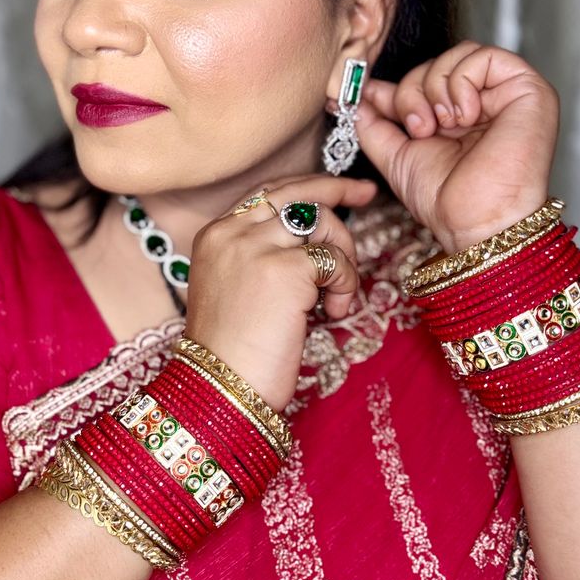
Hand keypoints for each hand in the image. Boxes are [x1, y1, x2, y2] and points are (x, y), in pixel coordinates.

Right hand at [184, 174, 378, 411]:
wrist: (221, 390)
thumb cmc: (232, 354)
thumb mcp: (235, 291)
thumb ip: (260, 258)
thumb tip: (311, 243)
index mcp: (214, 236)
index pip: (268, 194)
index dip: (306, 188)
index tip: (338, 190)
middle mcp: (231, 234)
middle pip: (296, 193)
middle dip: (336, 189)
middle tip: (365, 193)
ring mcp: (256, 249)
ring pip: (320, 221)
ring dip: (342, 256)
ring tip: (336, 296)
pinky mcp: (285, 272)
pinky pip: (334, 260)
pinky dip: (345, 284)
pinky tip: (332, 312)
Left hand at [337, 40, 559, 253]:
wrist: (477, 223)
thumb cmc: (447, 201)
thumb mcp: (397, 156)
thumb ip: (375, 125)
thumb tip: (358, 95)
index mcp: (458, 118)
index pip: (423, 80)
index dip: (395, 86)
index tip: (360, 95)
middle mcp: (485, 103)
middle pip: (437, 63)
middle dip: (413, 91)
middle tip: (419, 129)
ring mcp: (508, 94)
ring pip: (459, 54)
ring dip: (436, 87)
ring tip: (443, 126)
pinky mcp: (530, 89)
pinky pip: (484, 56)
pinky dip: (461, 82)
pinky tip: (464, 117)